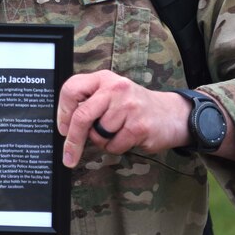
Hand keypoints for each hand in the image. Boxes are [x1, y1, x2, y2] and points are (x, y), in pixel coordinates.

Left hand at [56, 70, 195, 167]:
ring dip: (103, 141)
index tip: (62, 129)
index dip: (63, 113)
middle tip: (68, 156)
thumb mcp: (111, 94)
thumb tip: (65, 126)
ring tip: (118, 131)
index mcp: (103, 78)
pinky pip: (114, 145)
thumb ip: (89, 102)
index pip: (71, 90)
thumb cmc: (134, 106)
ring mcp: (128, 107)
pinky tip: (128, 137)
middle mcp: (115, 88)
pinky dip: (117, 147)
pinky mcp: (138, 126)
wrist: (172, 114)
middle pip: (81, 116)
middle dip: (73, 140)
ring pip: (98, 135)